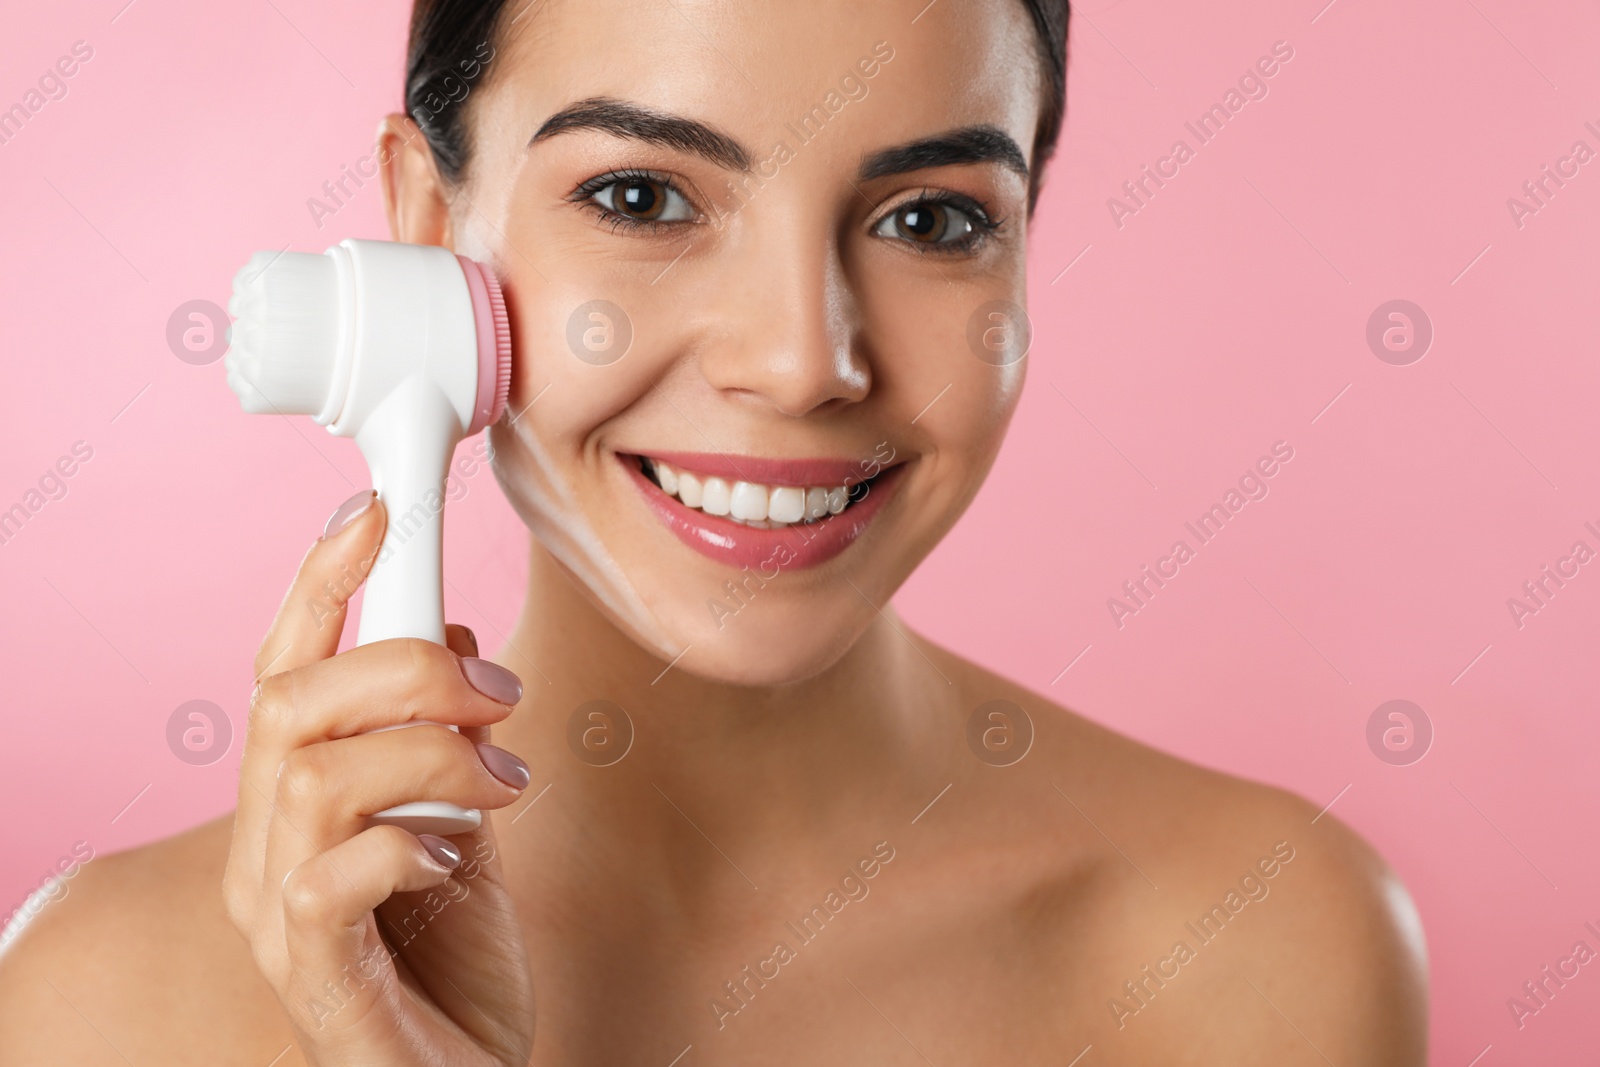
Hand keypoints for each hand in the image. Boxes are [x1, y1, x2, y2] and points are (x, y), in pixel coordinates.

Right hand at [223, 490, 535, 1065]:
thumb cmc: (455, 957)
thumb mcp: (467, 821)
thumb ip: (449, 738)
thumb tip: (453, 635)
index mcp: (293, 802)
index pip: (283, 671)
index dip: (320, 583)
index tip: (376, 515)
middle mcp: (265, 850)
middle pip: (291, 704)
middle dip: (404, 670)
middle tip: (497, 695)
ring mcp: (278, 919)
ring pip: (311, 775)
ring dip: (428, 753)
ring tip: (501, 783)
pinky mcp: (315, 981)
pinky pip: (328, 881)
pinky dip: (406, 844)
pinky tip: (453, 861)